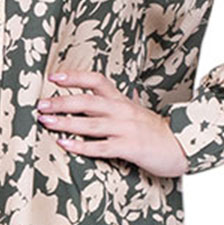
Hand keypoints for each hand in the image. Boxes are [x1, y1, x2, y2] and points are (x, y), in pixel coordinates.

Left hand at [37, 69, 188, 176]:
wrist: (183, 145)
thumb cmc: (154, 131)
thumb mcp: (133, 112)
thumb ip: (113, 106)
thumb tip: (91, 99)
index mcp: (121, 100)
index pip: (96, 80)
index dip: (74, 77)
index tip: (54, 76)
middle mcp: (121, 111)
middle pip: (87, 101)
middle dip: (61, 101)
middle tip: (40, 103)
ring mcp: (125, 129)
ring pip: (90, 123)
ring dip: (65, 121)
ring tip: (45, 120)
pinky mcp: (129, 147)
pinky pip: (101, 147)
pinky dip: (82, 146)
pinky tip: (65, 144)